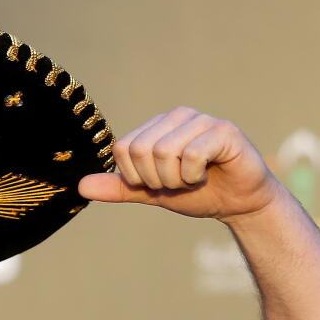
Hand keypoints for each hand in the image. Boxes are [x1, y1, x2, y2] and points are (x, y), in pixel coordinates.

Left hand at [78, 107, 283, 221]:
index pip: (122, 149)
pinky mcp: (224, 131)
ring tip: (193, 179)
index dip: (135, 176)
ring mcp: (202, 120)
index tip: (158, 183)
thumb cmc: (197, 192)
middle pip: (140, 150)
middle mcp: (178, 117)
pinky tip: (208, 174)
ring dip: (177, 180)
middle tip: (178, 183)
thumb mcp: (151, 192)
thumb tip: (81, 187)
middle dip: (156, 180)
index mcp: (157, 126)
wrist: (238, 203)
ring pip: (164, 153)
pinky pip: (191, 155)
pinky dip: (195, 175)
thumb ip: (120, 187)